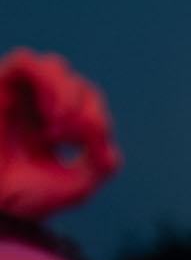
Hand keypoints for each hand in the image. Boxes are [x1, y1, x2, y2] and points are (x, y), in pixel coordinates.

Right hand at [0, 52, 120, 218]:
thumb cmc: (28, 198)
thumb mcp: (78, 185)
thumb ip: (101, 162)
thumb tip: (106, 139)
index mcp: (57, 127)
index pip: (90, 106)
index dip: (98, 121)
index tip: (89, 150)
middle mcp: (36, 107)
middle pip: (76, 83)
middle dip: (84, 108)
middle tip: (69, 136)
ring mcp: (16, 94)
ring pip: (53, 65)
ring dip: (67, 91)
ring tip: (61, 121)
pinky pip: (25, 61)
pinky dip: (47, 81)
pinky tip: (51, 113)